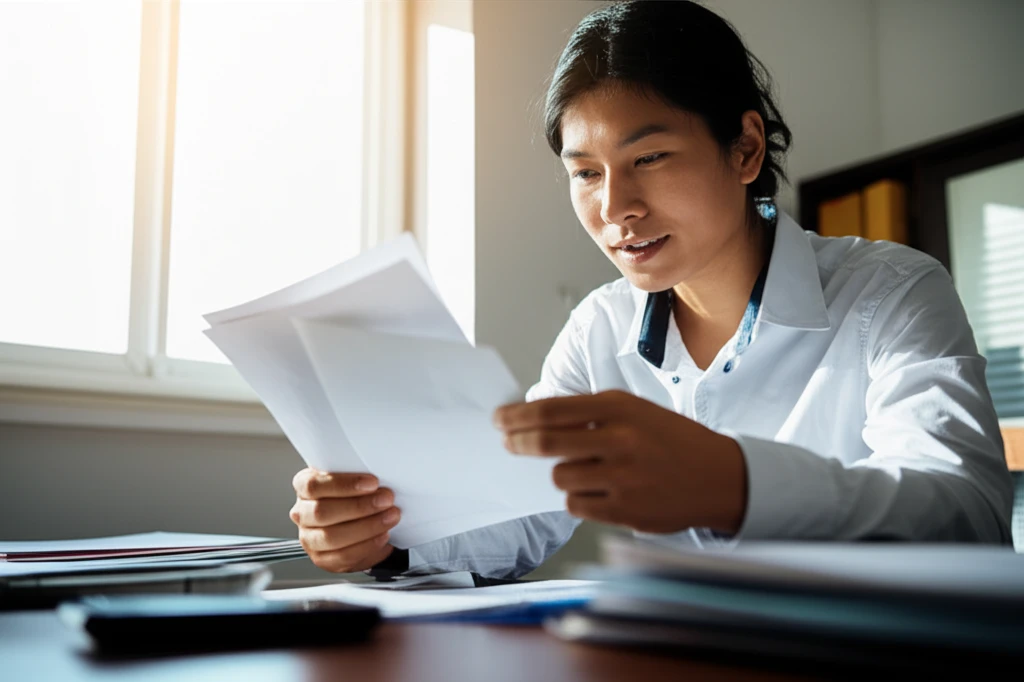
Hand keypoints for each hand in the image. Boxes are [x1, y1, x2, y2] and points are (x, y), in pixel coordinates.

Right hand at [289, 469, 400, 572]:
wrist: (360, 524)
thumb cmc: (354, 495)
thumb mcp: (353, 479)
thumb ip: (358, 475)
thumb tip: (382, 474)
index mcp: (304, 486)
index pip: (313, 485)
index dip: (343, 484)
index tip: (372, 482)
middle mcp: (302, 512)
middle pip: (322, 512)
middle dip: (360, 506)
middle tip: (386, 499)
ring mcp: (309, 538)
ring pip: (331, 536)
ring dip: (367, 527)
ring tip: (390, 517)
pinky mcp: (322, 559)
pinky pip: (343, 556)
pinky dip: (367, 545)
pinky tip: (383, 535)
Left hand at [494, 390, 747, 534]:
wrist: (721, 476)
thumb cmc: (670, 440)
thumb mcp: (636, 411)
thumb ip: (590, 415)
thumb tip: (534, 421)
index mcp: (620, 407)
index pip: (551, 410)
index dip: (517, 416)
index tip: (499, 419)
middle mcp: (620, 440)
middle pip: (545, 443)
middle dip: (518, 443)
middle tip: (508, 443)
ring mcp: (623, 477)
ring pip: (560, 477)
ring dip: (561, 474)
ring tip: (583, 470)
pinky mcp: (625, 510)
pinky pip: (577, 505)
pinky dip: (578, 498)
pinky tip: (597, 490)